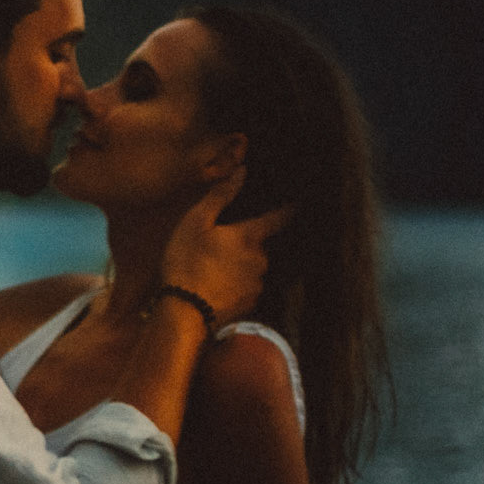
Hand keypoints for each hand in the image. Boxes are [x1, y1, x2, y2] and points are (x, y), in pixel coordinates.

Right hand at [160, 171, 291, 327]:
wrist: (184, 312)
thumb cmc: (187, 261)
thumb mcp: (196, 223)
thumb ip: (221, 196)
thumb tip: (242, 171)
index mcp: (250, 236)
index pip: (280, 218)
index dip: (289, 209)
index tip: (299, 203)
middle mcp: (261, 259)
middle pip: (261, 245)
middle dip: (247, 242)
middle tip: (223, 244)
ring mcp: (257, 284)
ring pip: (254, 267)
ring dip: (241, 265)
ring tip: (215, 268)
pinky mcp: (250, 304)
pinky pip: (247, 288)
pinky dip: (236, 285)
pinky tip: (218, 286)